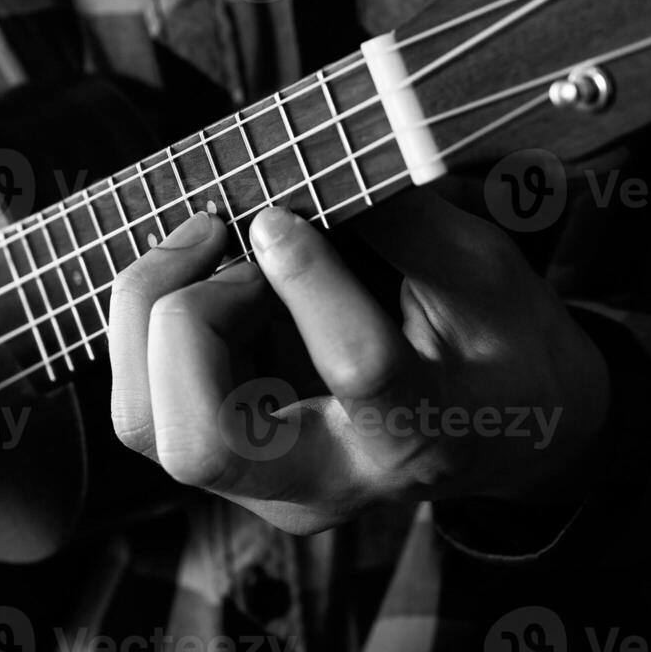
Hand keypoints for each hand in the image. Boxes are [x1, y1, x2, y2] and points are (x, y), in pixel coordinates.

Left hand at [107, 191, 610, 534]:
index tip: (278, 211)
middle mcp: (329, 483)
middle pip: (197, 441)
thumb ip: (405, 221)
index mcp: (422, 433)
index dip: (307, 279)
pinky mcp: (226, 464)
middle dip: (183, 318)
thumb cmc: (499, 342)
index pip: (354, 369)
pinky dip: (150, 321)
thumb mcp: (486, 272)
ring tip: (210, 241)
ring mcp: (264, 487)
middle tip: (226, 232)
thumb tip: (310, 165)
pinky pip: (144, 398)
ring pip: (145, 422)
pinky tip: (201, 270)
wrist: (507, 433)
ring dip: (150, 313)